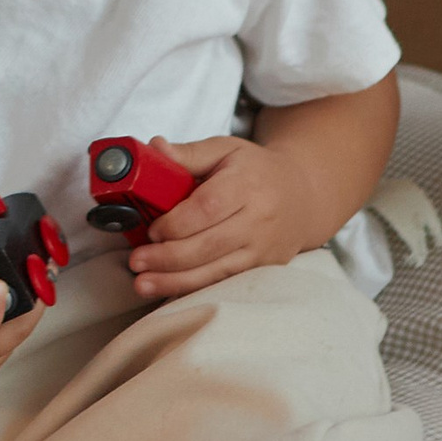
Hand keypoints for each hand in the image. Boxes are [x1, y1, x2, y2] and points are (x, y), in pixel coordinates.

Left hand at [126, 135, 318, 298]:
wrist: (304, 197)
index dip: (176, 223)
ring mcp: (264, 249)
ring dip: (176, 281)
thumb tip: (153, 148)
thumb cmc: (257, 171)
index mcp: (247, 184)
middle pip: (209, 244)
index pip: (208, 207)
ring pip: (217, 271)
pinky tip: (169, 292)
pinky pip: (226, 284)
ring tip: (143, 284)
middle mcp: (259, 219)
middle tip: (137, 261)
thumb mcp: (226, 150)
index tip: (152, 230)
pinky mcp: (264, 269)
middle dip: (168, 257)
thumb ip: (189, 153)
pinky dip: (196, 290)